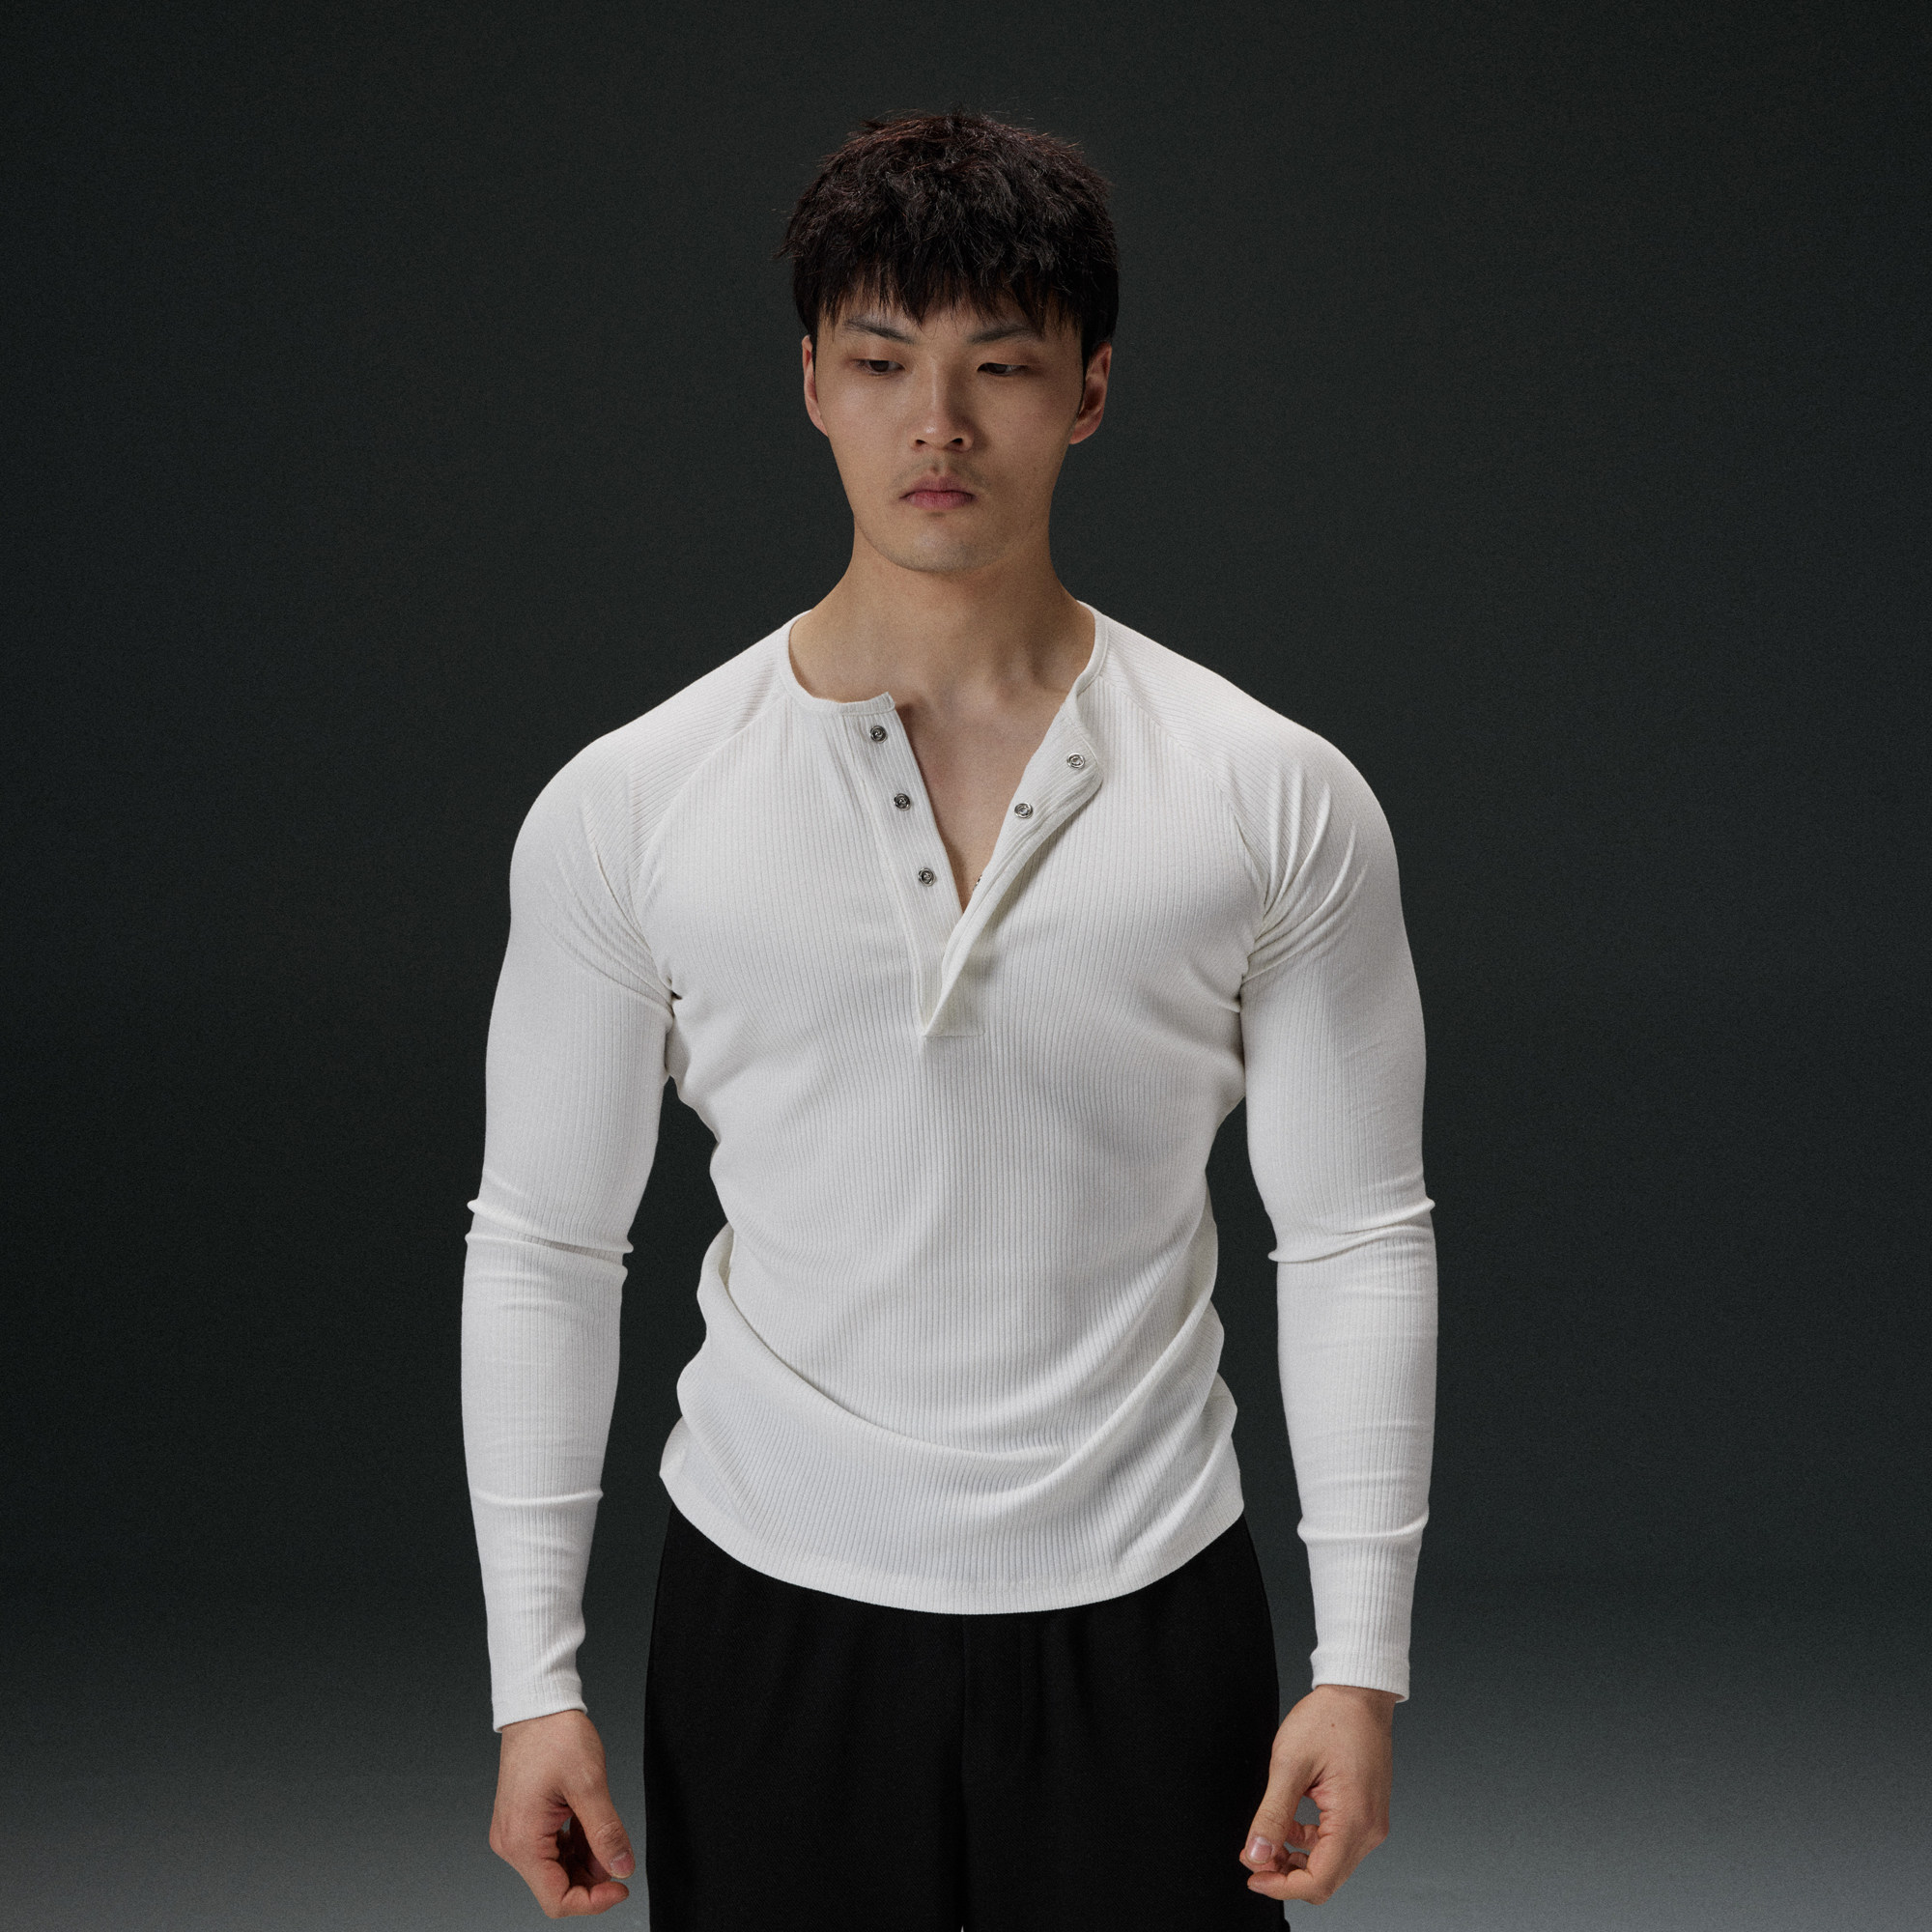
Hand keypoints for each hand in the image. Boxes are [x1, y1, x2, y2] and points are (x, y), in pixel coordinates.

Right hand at [489, 1708, 635, 1916]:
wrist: (538, 1707)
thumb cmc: (555, 1736)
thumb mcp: (589, 1784)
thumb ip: (606, 1832)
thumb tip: (622, 1868)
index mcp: (522, 1841)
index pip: (557, 1899)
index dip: (593, 1902)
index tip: (622, 1887)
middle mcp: (512, 1842)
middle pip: (556, 1885)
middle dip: (592, 1877)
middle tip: (618, 1852)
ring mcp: (516, 1832)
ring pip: (556, 1867)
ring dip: (586, 1858)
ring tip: (604, 1827)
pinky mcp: (524, 1821)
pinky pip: (552, 1848)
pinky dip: (576, 1843)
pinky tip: (590, 1822)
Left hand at [1237, 1682, 1396, 1904]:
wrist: (1358, 1693)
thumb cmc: (1329, 1718)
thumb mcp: (1289, 1763)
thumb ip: (1272, 1814)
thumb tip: (1257, 1854)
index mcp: (1354, 1820)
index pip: (1319, 1880)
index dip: (1281, 1886)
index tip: (1253, 1874)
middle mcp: (1369, 1829)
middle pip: (1325, 1878)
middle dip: (1285, 1874)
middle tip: (1253, 1855)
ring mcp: (1371, 1822)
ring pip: (1330, 1863)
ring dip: (1295, 1858)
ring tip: (1266, 1839)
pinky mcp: (1366, 1813)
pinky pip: (1336, 1843)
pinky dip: (1308, 1842)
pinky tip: (1288, 1824)